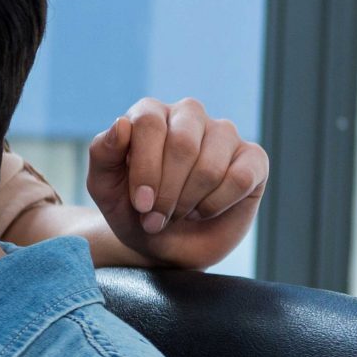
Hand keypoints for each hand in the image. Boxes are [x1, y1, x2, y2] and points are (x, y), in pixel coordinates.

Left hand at [86, 97, 268, 270]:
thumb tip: (121, 124)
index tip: (140, 204)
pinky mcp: (253, 158)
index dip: (145, 168)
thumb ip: (102, 154)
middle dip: (167, 191)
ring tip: (178, 213)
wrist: (163, 242)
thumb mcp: (104, 187)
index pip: (148, 123)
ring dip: (189, 202)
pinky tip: (204, 210)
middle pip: (183, 144)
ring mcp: (223, 133)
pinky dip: (217, 204)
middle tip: (156, 217)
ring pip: (211, 165)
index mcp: (149, 113)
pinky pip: (240, 178)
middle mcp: (188, 115)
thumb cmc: (131, 209)